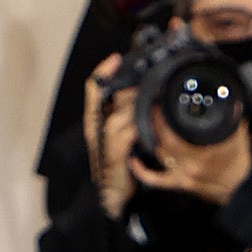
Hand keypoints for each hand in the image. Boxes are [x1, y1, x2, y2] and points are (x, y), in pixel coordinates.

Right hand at [84, 59, 138, 219]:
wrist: (117, 194)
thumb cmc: (124, 160)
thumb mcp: (127, 131)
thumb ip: (133, 111)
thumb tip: (151, 91)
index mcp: (97, 118)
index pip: (94, 87)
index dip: (102, 70)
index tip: (116, 57)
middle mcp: (96, 126)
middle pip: (109, 96)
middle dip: (131, 85)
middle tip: (153, 73)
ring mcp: (102, 141)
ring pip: (119, 114)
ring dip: (138, 104)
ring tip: (158, 94)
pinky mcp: (113, 155)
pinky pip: (126, 134)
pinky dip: (140, 126)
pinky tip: (154, 121)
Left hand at [131, 114, 251, 206]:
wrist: (238, 188)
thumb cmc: (237, 161)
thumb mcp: (238, 136)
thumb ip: (233, 118)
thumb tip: (231, 100)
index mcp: (205, 154)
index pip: (174, 134)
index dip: (162, 118)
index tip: (159, 102)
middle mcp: (191, 165)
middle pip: (164, 142)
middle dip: (156, 123)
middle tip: (153, 108)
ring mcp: (183, 175)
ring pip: (160, 154)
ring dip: (152, 139)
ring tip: (149, 122)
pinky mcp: (178, 183)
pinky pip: (155, 179)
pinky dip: (142, 171)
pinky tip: (134, 160)